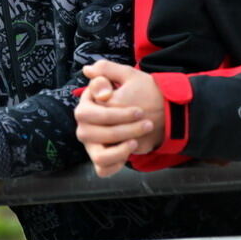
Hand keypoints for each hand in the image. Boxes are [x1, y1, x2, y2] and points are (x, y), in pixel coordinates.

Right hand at [75, 60, 165, 176]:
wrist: (155, 112)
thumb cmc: (138, 93)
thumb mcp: (127, 76)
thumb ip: (106, 70)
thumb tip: (88, 71)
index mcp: (86, 106)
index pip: (88, 113)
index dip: (114, 115)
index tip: (138, 111)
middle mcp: (85, 126)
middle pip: (93, 134)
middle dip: (124, 130)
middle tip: (146, 124)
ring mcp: (92, 144)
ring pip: (99, 155)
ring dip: (120, 150)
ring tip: (136, 141)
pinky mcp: (102, 159)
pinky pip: (103, 169)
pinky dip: (117, 164)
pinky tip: (130, 152)